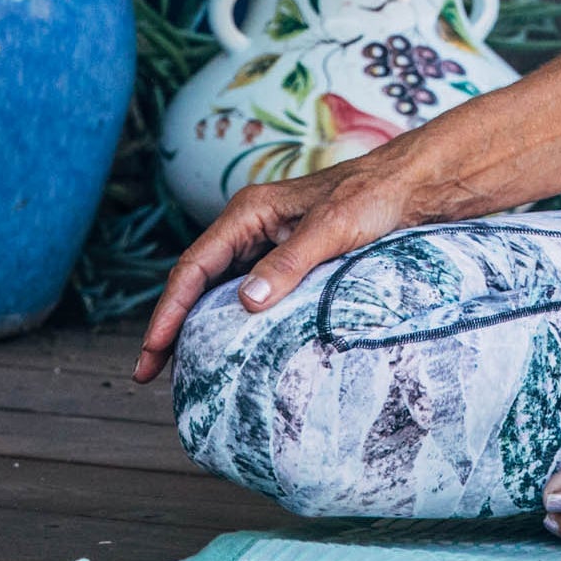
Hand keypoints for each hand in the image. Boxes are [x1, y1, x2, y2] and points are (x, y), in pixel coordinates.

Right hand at [131, 148, 441, 383]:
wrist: (412, 186)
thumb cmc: (372, 198)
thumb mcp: (331, 229)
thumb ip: (289, 263)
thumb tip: (245, 302)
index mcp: (249, 212)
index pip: (193, 266)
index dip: (168, 311)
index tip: (151, 350)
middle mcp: (252, 227)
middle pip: (196, 280)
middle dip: (169, 324)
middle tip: (148, 373)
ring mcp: (269, 243)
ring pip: (218, 289)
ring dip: (196, 325)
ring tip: (179, 370)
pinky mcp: (290, 259)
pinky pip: (248, 293)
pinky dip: (230, 321)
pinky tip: (230, 349)